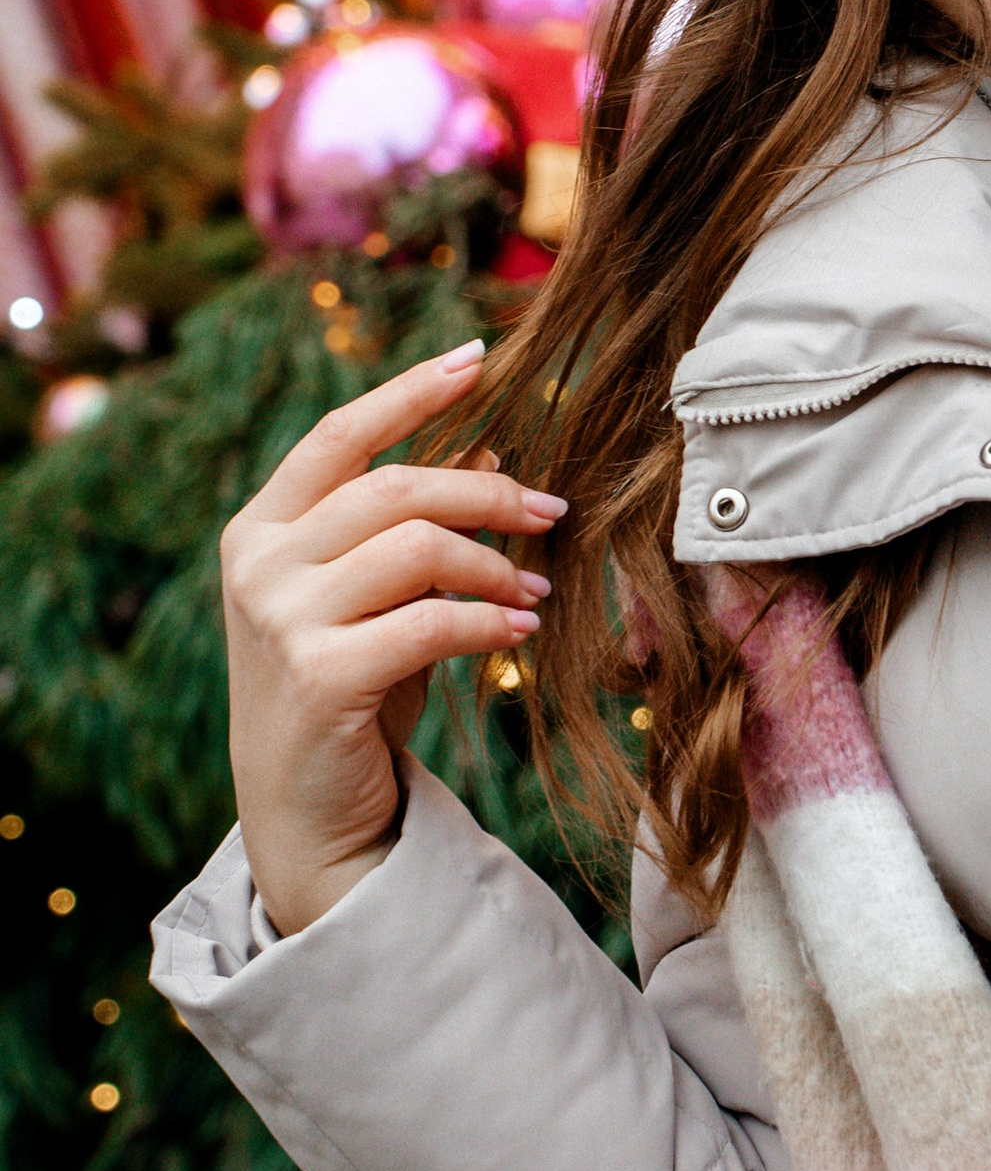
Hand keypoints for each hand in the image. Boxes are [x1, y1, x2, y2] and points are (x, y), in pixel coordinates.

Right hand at [219, 341, 563, 933]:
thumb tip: (488, 451)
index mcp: (261, 528)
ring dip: (494, 564)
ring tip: (534, 592)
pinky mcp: (317, 675)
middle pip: (395, 487)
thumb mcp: (375, 599)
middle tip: (551, 514)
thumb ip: (411, 528)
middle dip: (488, 495)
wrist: (305, 811)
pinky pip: (428, 622)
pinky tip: (518, 632)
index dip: (410, 391)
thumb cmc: (346, 689)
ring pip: (416, 546)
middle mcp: (258, 562)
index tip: (477, 358)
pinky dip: (486, 622)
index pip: (339, 434)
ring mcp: (280, 617)